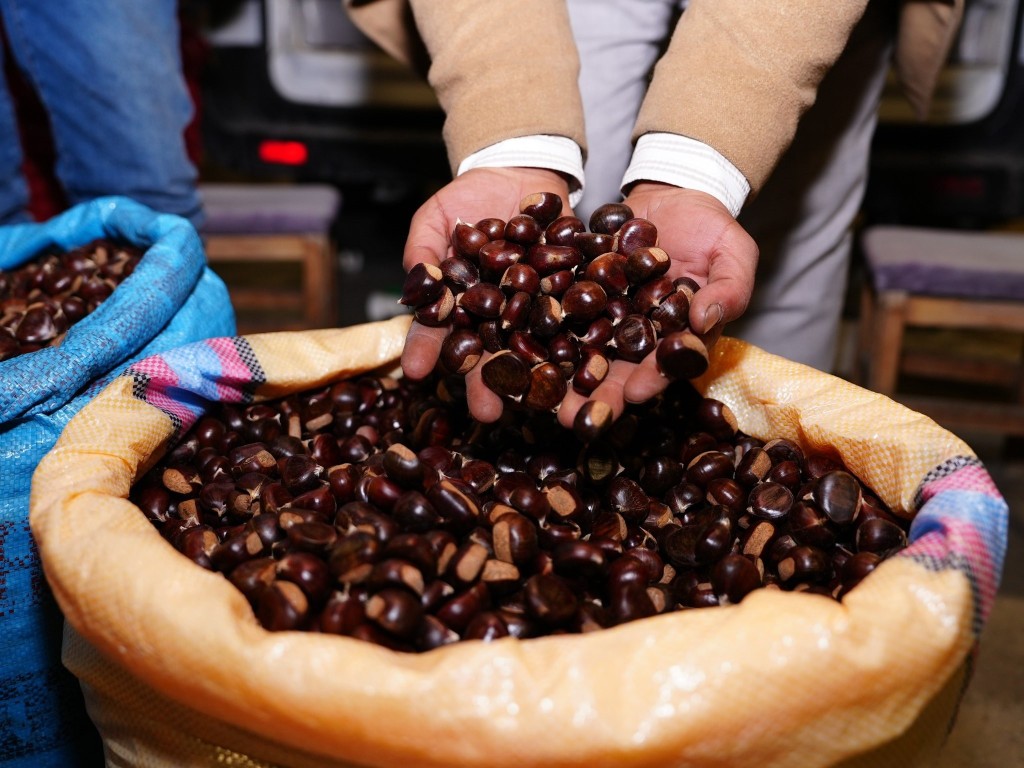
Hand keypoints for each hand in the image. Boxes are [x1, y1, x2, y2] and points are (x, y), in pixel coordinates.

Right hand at [400, 167, 571, 421]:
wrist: (520, 170)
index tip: (415, 373)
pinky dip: (581, 344)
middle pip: (490, 355)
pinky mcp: (569, 297)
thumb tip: (416, 281)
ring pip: (534, 349)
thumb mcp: (436, 216)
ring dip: (537, 380)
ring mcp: (534, 310)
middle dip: (487, 385)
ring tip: (537, 406)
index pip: (439, 332)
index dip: (427, 351)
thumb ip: (423, 249)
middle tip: (485, 413)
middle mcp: (496, 317)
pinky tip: (583, 370)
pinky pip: (576, 321)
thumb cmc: (470, 198)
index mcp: (459, 306)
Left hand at [556, 182, 758, 431]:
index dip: (650, 379)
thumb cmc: (713, 228)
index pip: (665, 366)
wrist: (672, 194)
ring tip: (535, 397)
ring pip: (580, 351)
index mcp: (678, 338)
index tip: (633, 392)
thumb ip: (729, 289)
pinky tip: (513, 344)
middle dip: (595, 396)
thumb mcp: (734, 253)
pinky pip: (554, 312)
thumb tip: (706, 318)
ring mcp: (604, 318)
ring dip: (559, 376)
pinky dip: (535, 328)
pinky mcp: (577, 294)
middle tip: (574, 420)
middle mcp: (637, 337)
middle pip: (616, 371)